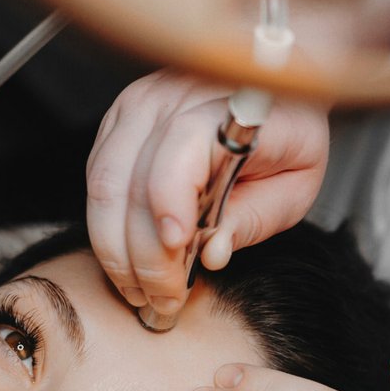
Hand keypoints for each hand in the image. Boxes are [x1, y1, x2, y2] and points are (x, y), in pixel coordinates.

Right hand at [86, 70, 328, 317]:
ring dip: (115, 249)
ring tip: (142, 292)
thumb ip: (254, 219)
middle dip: (140, 254)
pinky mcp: (117, 122)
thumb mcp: (294, 186)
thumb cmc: (288, 139)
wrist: (274, 88)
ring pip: (102, 185)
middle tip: (162, 302)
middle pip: (130, 178)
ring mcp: (138, 106)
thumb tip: (211, 255)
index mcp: (228, 106)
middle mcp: (173, 97)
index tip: (176, 249)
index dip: (170, 199)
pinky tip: (130, 262)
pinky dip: (107, 229)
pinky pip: (95, 181)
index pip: (183, 145)